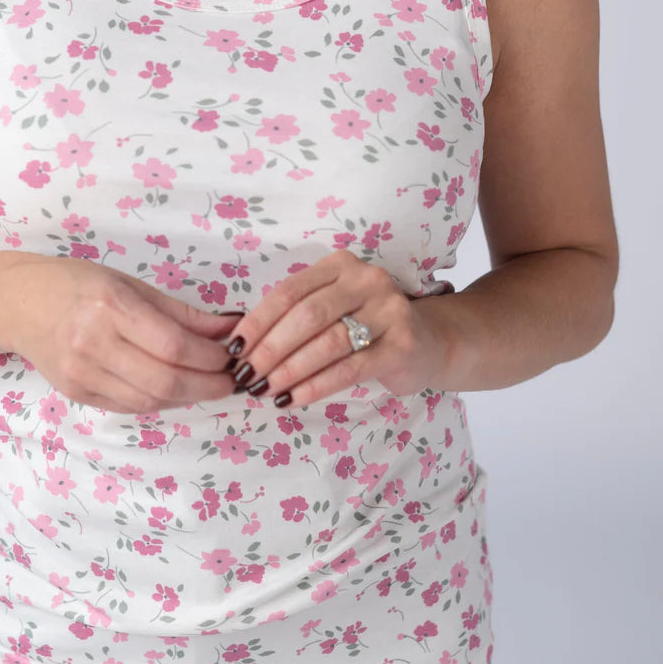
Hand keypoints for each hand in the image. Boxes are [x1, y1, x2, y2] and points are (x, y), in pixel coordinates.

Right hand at [0, 255, 241, 413]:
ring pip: (150, 400)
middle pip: (165, 380)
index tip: (232, 357)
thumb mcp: (130, 284)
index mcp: (110, 306)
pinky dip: (160, 400)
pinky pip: (130, 406)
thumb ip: (182, 312)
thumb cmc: (77, 284)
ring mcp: (82, 374)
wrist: (18, 304)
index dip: (210, 358)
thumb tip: (231, 328)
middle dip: (207, 386)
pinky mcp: (77, 394)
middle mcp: (93, 343)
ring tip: (207, 384)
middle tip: (230, 381)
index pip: (174, 346)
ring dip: (187, 397)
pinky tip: (175, 388)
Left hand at [223, 251, 453, 406]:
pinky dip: (316, 386)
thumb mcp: (333, 307)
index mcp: (341, 264)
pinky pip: (350, 368)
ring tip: (265, 391)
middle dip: (270, 349)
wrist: (429, 342)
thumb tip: (241, 346)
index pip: (290, 291)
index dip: (258, 321)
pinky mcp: (403, 345)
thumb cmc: (366, 326)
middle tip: (246, 376)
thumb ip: (295, 316)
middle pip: (307, 316)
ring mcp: (389, 310)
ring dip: (290, 370)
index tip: (234, 349)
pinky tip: (293, 399)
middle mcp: (367, 280)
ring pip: (327, 343)